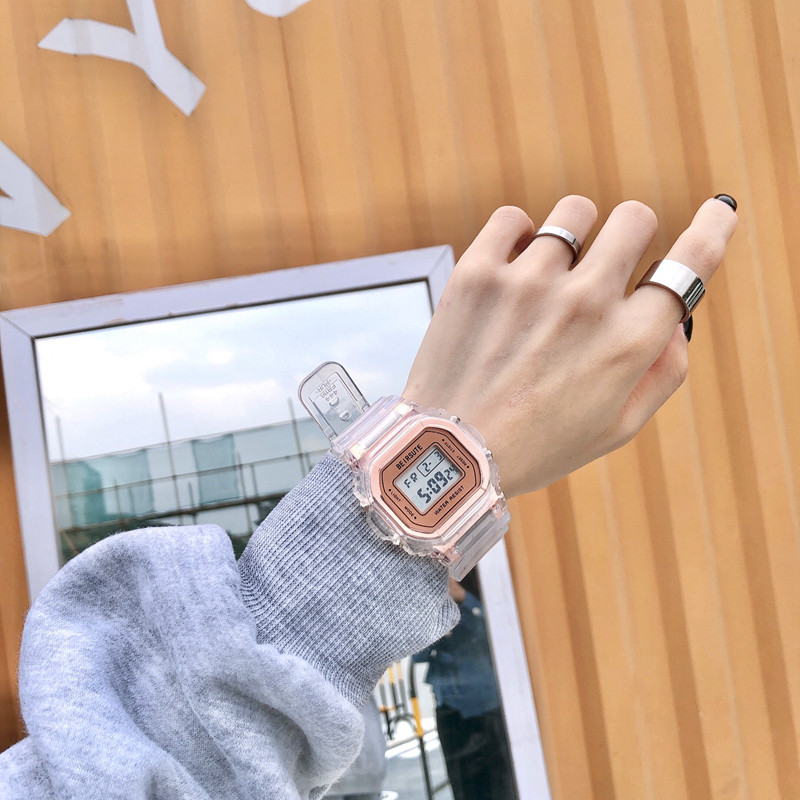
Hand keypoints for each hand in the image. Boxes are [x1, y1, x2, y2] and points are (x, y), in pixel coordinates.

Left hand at [403, 195, 736, 497]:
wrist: (450, 451)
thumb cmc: (535, 446)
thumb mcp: (616, 428)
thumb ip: (662, 372)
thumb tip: (675, 318)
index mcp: (626, 342)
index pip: (690, 263)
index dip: (713, 227)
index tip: (719, 209)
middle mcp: (584, 303)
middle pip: (634, 219)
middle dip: (631, 236)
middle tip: (607, 264)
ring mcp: (528, 282)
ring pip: (574, 212)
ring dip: (573, 237)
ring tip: (550, 273)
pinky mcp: (478, 273)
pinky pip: (511, 218)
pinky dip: (517, 233)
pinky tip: (513, 264)